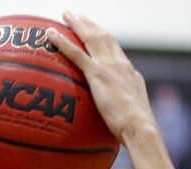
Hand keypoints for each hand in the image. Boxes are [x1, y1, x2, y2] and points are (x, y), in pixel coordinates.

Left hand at [49, 13, 154, 142]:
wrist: (140, 128)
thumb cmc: (137, 132)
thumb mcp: (132, 120)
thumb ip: (122, 115)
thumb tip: (117, 128)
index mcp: (130, 74)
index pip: (116, 51)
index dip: (106, 39)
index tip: (97, 30)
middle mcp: (120, 65)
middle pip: (103, 38)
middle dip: (91, 25)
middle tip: (79, 15)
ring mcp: (109, 67)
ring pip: (90, 38)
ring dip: (77, 24)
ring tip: (66, 14)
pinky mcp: (97, 73)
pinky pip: (75, 53)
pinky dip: (62, 41)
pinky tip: (50, 34)